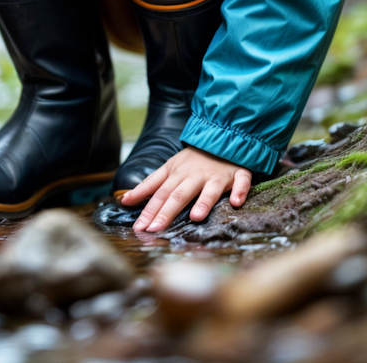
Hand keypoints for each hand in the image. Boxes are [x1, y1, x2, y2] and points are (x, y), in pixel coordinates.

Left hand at [120, 145, 251, 231]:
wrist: (218, 138)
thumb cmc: (190, 160)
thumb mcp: (166, 169)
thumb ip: (148, 186)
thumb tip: (125, 200)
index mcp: (175, 174)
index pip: (158, 193)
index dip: (148, 209)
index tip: (138, 227)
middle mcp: (193, 176)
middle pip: (178, 195)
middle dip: (166, 212)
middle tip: (155, 229)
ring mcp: (216, 176)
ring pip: (209, 190)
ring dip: (203, 202)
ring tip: (195, 217)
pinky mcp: (237, 174)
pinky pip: (240, 182)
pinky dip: (239, 191)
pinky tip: (235, 202)